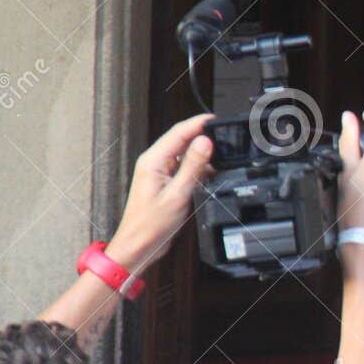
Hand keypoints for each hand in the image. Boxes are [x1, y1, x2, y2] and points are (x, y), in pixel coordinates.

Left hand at [105, 113, 215, 273]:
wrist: (139, 245)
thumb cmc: (150, 224)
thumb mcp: (177, 194)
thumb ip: (193, 166)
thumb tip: (205, 142)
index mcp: (153, 161)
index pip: (178, 132)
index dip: (198, 123)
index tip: (216, 119)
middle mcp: (154, 163)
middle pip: (181, 140)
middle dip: (202, 136)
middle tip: (224, 135)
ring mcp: (159, 172)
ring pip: (184, 154)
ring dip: (201, 154)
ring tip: (221, 157)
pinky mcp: (164, 182)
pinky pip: (183, 168)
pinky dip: (197, 168)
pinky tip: (209, 174)